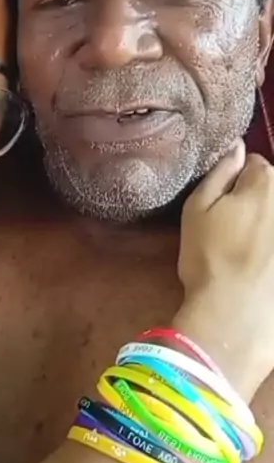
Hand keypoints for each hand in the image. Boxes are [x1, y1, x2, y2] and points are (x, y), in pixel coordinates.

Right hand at [174, 140, 273, 400]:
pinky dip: (266, 249)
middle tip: (233, 226)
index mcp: (265, 183)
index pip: (255, 163)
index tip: (222, 200)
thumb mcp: (197, 208)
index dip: (236, 179)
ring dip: (264, 225)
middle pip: (272, 189)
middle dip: (257, 199)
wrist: (234, 315)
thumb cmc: (208, 257)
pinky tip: (258, 266)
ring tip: (247, 249)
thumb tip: (238, 147)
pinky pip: (273, 244)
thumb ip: (220, 172)